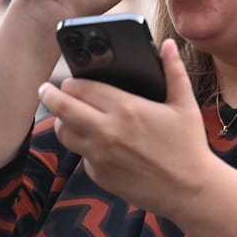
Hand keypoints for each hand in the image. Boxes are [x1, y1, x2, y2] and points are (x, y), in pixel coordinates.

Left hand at [38, 39, 216, 217]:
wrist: (190, 191)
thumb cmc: (188, 146)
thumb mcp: (184, 104)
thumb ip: (174, 71)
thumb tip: (168, 45)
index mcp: (125, 108)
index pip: (81, 87)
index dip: (71, 81)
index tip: (69, 80)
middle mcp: (106, 131)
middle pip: (61, 107)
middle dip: (50, 95)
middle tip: (46, 91)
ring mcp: (99, 156)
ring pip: (63, 133)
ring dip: (62, 122)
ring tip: (69, 117)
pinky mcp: (99, 175)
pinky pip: (81, 155)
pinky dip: (84, 147)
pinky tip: (97, 143)